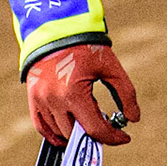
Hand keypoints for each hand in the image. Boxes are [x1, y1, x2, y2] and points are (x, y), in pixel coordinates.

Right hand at [26, 42, 141, 146]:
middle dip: (95, 135)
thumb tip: (134, 119)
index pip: (94, 129)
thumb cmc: (86, 45)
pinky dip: (53, 135)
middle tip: (108, 128)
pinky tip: (67, 135)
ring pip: (59, 133)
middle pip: (77, 134)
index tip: (125, 138)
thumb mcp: (110, 66)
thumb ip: (125, 92)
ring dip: (76, 135)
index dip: (112, 138)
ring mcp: (41, 101)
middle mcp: (54, 101)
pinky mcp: (32, 98)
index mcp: (74, 94)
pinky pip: (41, 127)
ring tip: (90, 126)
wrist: (56, 27)